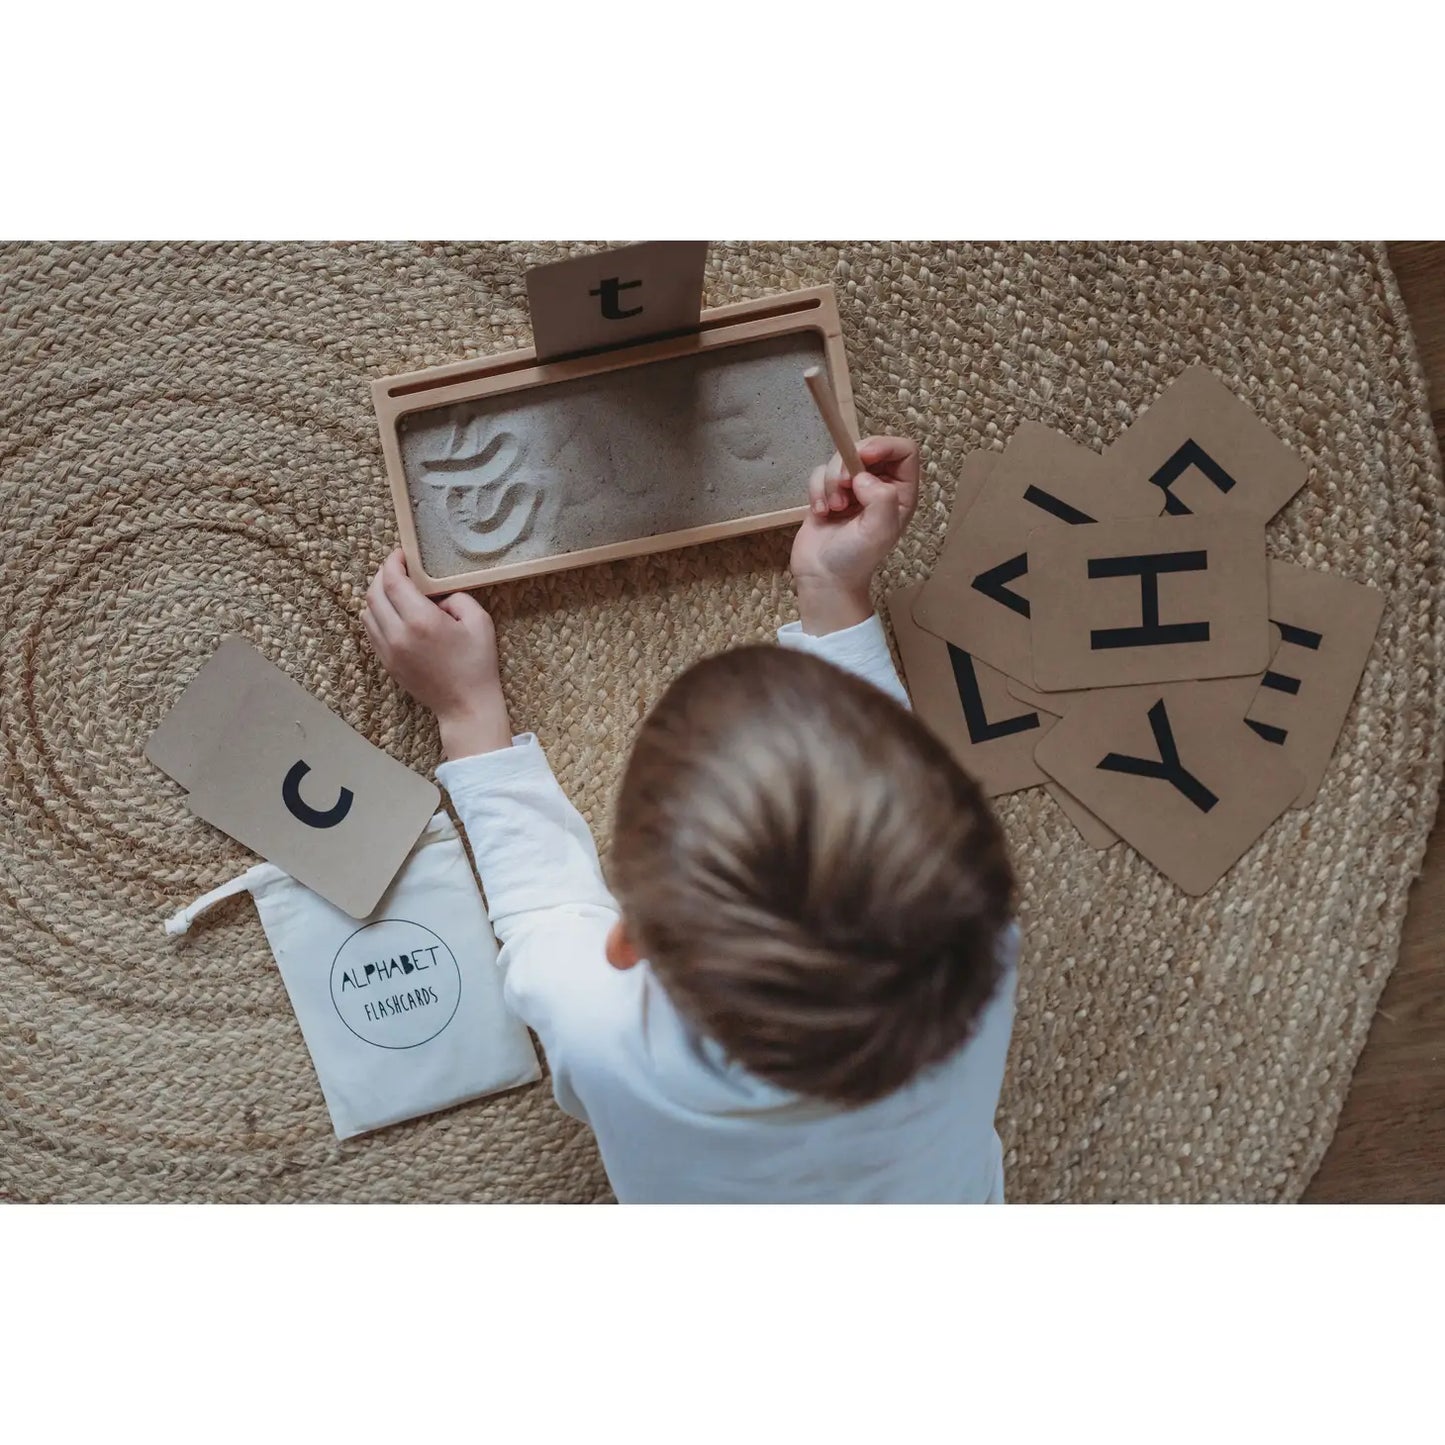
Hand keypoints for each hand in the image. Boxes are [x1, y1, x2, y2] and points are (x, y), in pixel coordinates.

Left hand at [361, 548, 512, 758]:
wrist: (465, 706)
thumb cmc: (477, 664)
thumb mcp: (480, 621)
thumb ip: (458, 597)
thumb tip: (438, 596)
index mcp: (421, 621)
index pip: (392, 581)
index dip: (392, 562)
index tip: (401, 554)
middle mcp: (398, 634)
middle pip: (373, 593)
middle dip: (382, 575)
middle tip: (398, 569)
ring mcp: (388, 650)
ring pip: (367, 612)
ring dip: (377, 595)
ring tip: (395, 590)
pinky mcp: (387, 662)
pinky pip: (371, 630)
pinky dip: (376, 615)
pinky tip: (393, 613)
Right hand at [790, 436, 919, 634]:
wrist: (824, 579)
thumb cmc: (856, 559)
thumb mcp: (879, 530)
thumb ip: (882, 498)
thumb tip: (862, 477)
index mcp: (901, 493)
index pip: (904, 450)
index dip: (884, 446)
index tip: (862, 458)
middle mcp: (879, 486)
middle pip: (868, 448)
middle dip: (848, 462)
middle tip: (840, 485)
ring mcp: (852, 489)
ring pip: (839, 459)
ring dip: (829, 481)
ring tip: (833, 508)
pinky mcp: (828, 493)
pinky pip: (819, 473)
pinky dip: (816, 490)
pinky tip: (820, 512)